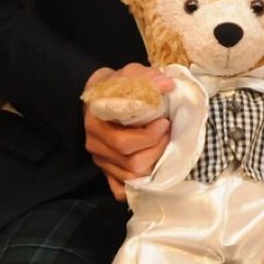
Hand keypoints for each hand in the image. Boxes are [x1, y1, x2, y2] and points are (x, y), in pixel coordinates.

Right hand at [83, 64, 173, 199]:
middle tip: (168, 132)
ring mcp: (101, 160)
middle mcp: (96, 145)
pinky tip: (151, 170)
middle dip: (156, 149)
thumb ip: (147, 77)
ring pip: (130, 176)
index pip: (124, 143)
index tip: (165, 122)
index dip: (150, 137)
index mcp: (97, 123)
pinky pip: (119, 189)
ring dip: (154, 162)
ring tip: (164, 143)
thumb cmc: (117, 85)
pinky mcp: (106, 170)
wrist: (100, 93)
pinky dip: (137, 184)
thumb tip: (167, 85)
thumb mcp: (131, 74)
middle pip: (130, 162)